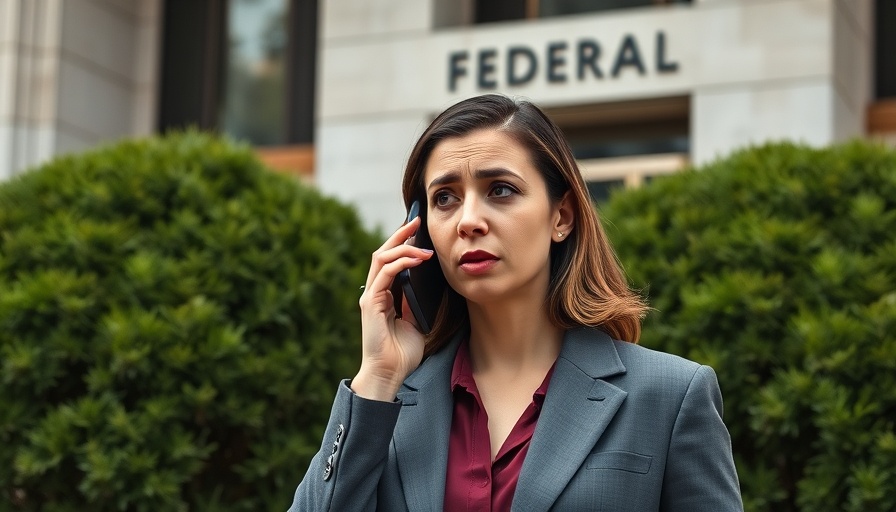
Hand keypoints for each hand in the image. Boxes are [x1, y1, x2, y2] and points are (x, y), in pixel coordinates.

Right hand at [352, 216, 433, 400]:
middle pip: (383, 253)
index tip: (419, 230)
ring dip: (402, 245)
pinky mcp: (371, 303)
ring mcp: (371, 297)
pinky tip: (417, 258)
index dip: (402, 243)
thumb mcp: (416, 321)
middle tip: (417, 220)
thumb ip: (416, 302)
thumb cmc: (402, 353)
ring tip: (421, 241)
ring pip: (381, 258)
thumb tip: (429, 282)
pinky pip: (384, 274)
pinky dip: (401, 262)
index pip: (390, 261)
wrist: (389, 375)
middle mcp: (375, 292)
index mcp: (384, 295)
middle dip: (400, 235)